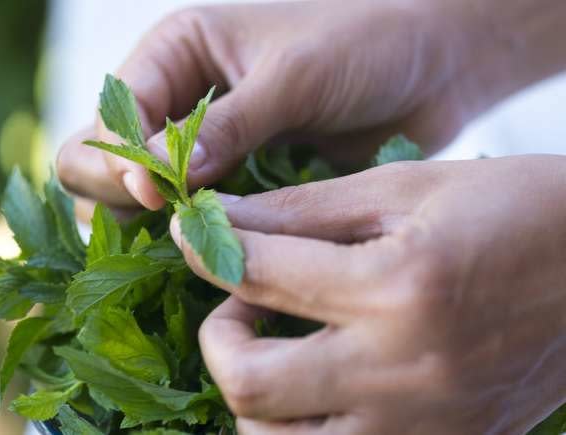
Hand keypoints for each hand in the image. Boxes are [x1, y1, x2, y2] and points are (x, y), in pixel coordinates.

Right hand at [57, 0, 506, 213]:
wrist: (429, 69)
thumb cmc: (366, 45)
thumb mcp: (293, 76)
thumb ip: (225, 127)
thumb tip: (157, 180)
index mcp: (177, 54)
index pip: (111, 118)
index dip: (121, 160)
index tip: (156, 194)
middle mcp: (179, 103)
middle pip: (102, 163)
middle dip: (121, 195)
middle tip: (169, 218)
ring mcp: (206, 150)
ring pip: (140, 202)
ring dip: (153, 226)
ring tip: (194, 240)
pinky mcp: (239, 185)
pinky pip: (197, 221)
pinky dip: (196, 240)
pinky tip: (218, 254)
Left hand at [171, 155, 565, 433]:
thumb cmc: (509, 209)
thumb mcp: (404, 190)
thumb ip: (305, 211)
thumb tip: (226, 217)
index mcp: (397, 287)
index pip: (259, 273)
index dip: (206, 246)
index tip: (189, 232)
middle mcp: (402, 371)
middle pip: (249, 380)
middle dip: (218, 336)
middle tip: (241, 306)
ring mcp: (422, 427)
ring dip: (254, 394)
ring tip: (276, 350)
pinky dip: (299, 429)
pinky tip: (313, 389)